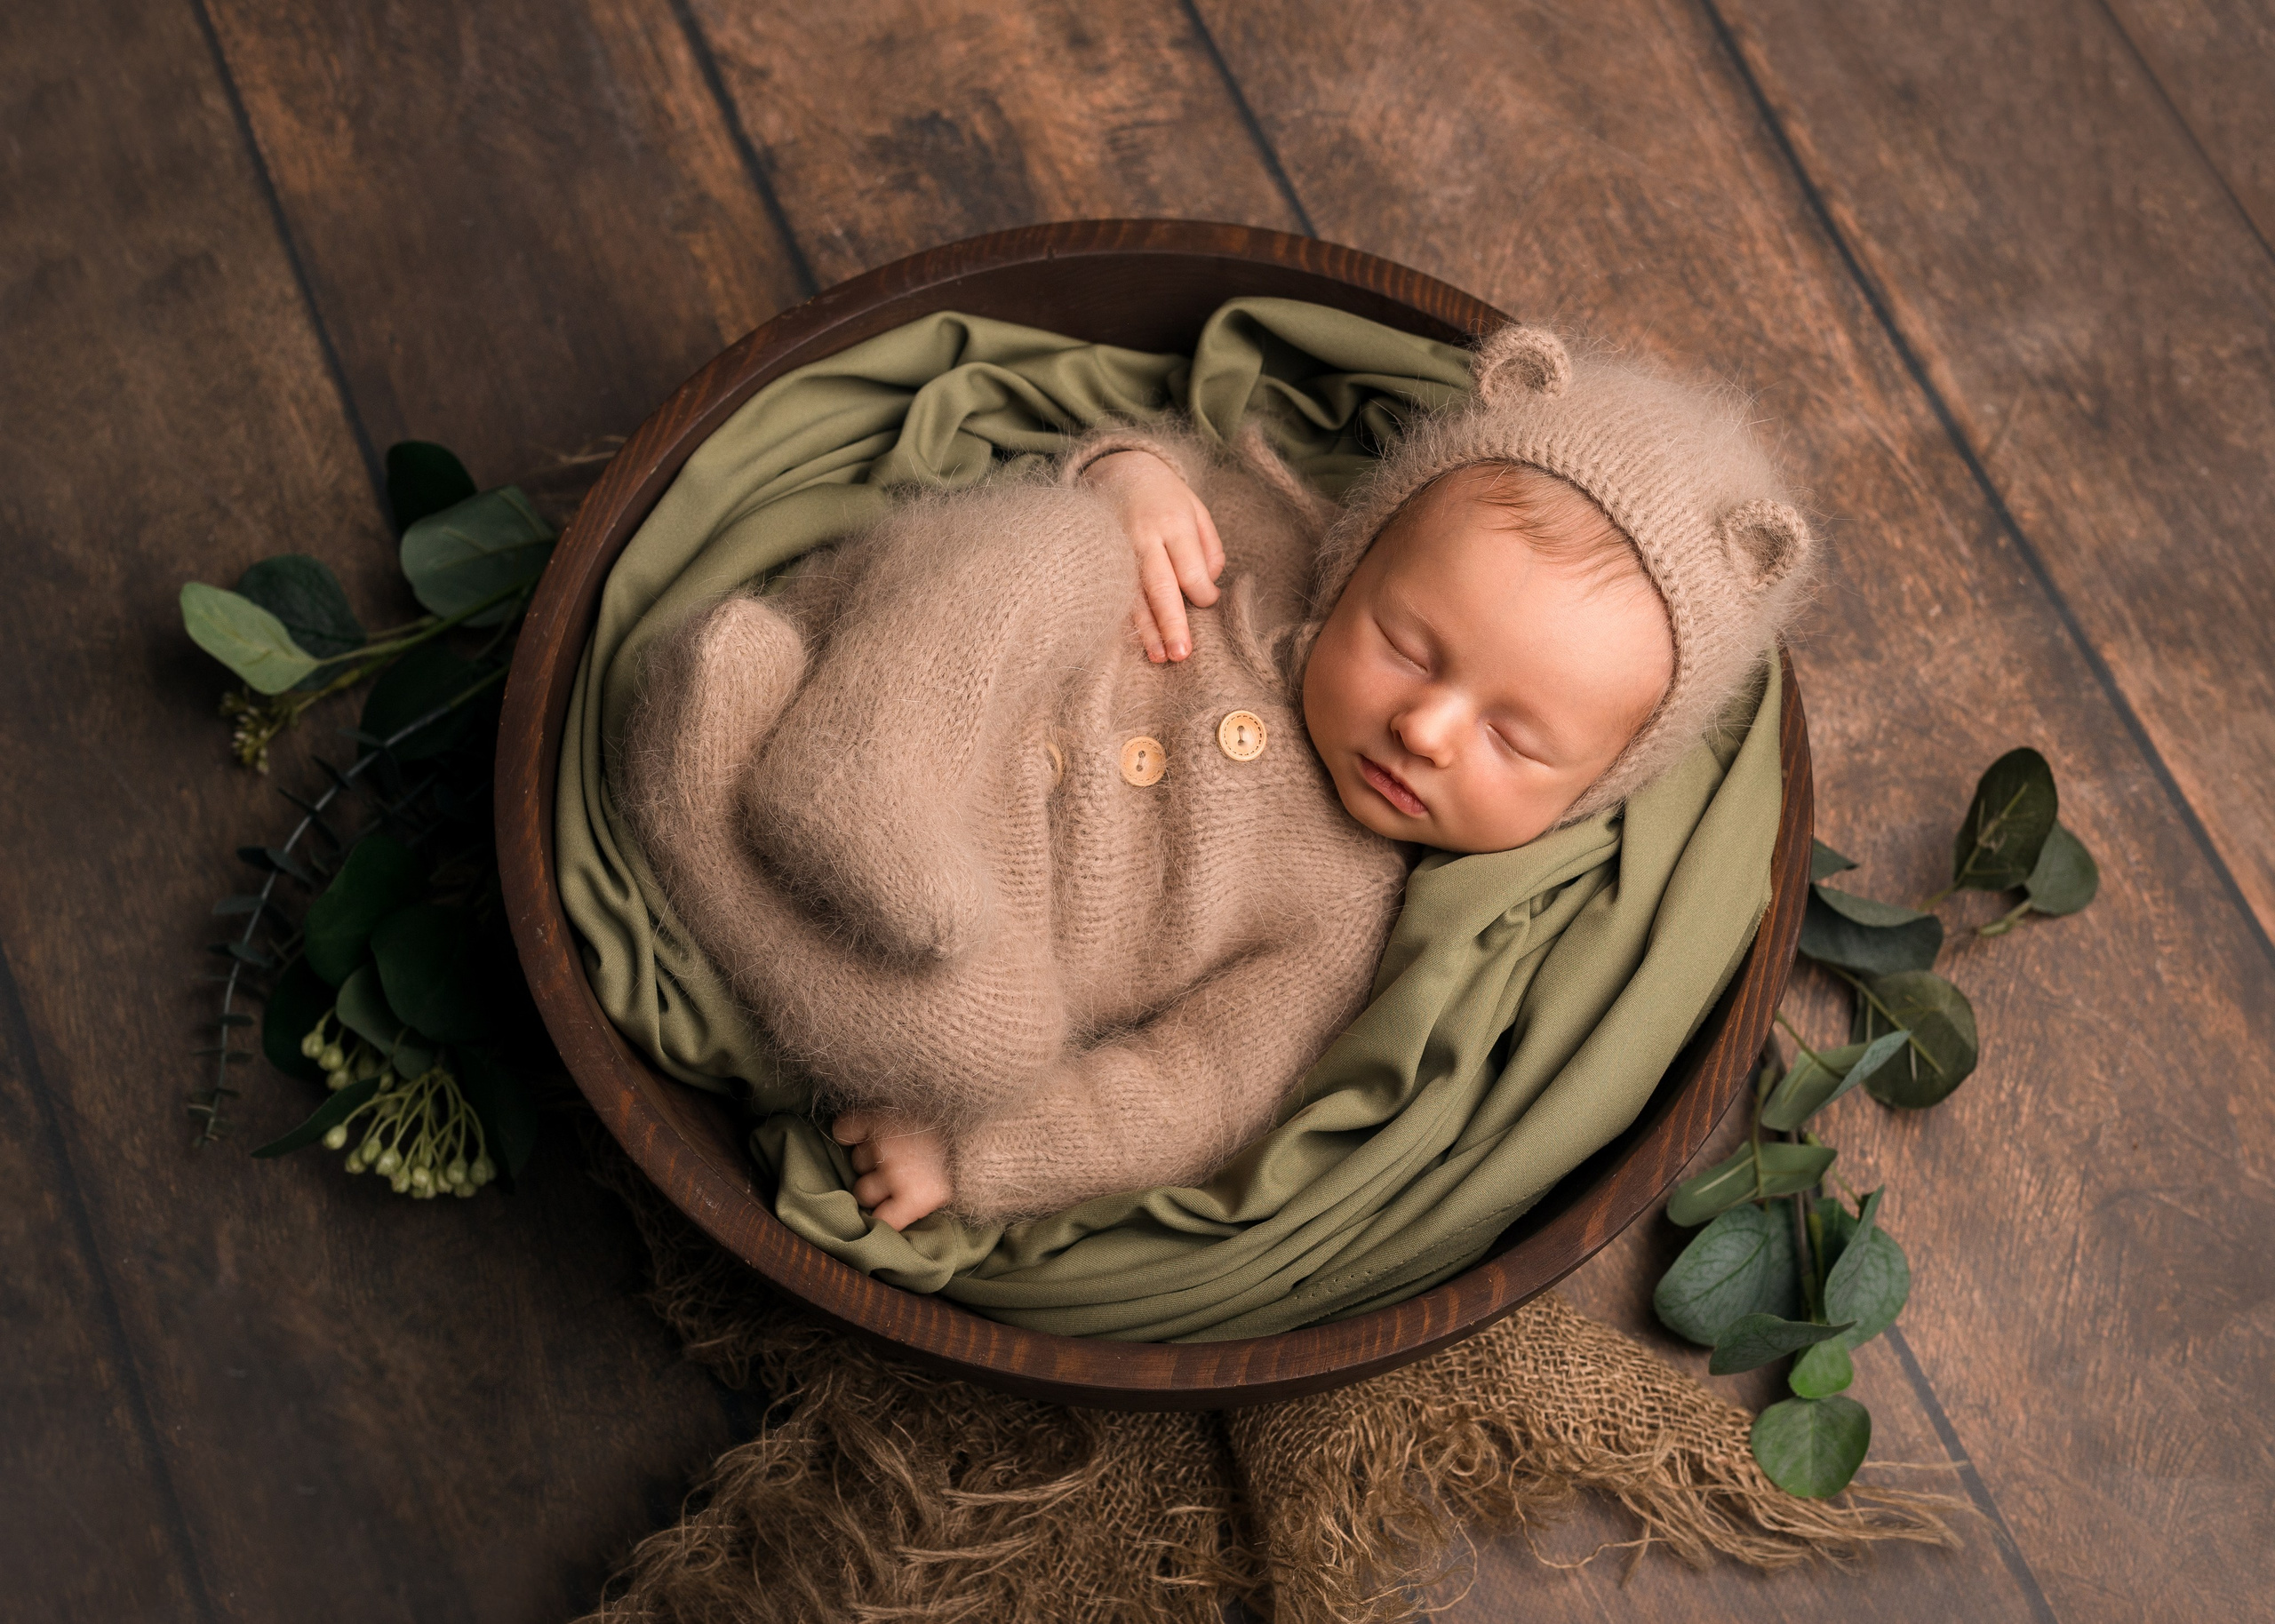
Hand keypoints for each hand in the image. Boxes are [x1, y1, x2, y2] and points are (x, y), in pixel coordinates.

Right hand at [831, 1110, 952, 1229]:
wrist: (973, 1122)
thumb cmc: (958, 1160)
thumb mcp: (941, 1193)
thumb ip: (911, 1209)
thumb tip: (883, 1218)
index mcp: (916, 1198)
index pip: (881, 1220)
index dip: (884, 1214)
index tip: (889, 1208)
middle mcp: (896, 1172)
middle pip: (863, 1192)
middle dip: (876, 1186)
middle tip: (896, 1173)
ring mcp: (884, 1143)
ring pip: (857, 1162)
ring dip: (870, 1158)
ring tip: (893, 1149)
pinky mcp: (876, 1117)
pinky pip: (844, 1131)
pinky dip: (851, 1133)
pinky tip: (866, 1134)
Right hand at [1081, 449, 1224, 661]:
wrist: (1117, 468)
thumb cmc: (1165, 496)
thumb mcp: (1196, 509)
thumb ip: (1209, 547)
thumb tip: (1208, 587)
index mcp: (1173, 521)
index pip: (1190, 569)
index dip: (1202, 594)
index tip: (1207, 601)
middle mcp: (1143, 536)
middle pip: (1160, 586)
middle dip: (1172, 622)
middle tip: (1182, 654)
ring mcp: (1116, 549)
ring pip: (1133, 596)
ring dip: (1146, 630)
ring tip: (1160, 657)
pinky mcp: (1100, 559)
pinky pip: (1113, 594)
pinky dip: (1124, 620)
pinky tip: (1133, 642)